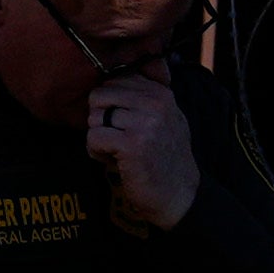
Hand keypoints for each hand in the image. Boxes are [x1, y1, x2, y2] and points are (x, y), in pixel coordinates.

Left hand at [85, 76, 199, 229]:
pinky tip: (112, 161)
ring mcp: (145, 123)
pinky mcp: (132, 144)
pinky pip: (94, 137)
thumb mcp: (165, 119)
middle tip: (113, 137)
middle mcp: (155, 103)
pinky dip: (96, 152)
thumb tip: (111, 77)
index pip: (116, 79)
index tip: (120, 122)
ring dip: (97, 137)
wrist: (179, 195)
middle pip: (100, 94)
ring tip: (114, 150)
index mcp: (161, 93)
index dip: (109, 102)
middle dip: (99, 117)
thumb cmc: (165, 158)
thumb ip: (144, 97)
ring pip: (94, 116)